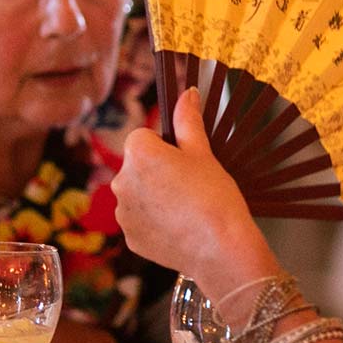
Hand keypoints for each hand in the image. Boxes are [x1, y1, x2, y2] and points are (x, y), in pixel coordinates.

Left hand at [113, 88, 277, 293]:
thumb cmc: (214, 197)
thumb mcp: (203, 152)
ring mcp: (123, 213)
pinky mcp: (129, 238)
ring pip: (138, 194)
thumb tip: (186, 93)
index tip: (185, 162)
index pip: (143, 138)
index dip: (166, 148)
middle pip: (137, 167)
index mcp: (138, 153)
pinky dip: (155, 222)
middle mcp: (121, 181)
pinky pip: (140, 221)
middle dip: (158, 172)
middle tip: (189, 186)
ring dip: (154, 197)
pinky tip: (179, 227)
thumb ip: (188, 120)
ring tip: (186, 209)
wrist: (221, 248)